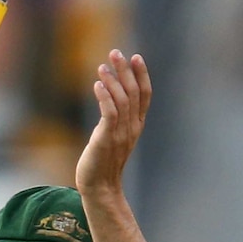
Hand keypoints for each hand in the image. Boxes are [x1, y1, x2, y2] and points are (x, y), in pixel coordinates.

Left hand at [75, 50, 151, 197]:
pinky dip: (105, 97)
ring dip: (112, 81)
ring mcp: (120, 134)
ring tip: (102, 67)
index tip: (135, 57)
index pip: (145, 95)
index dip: (142, 75)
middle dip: (125, 71)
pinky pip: (109, 114)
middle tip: (115, 53)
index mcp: (136, 125)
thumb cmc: (103, 162)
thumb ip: (115, 118)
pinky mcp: (106, 140)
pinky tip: (98, 85)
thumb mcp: (113, 136)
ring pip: (122, 101)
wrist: (99, 188)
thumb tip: (108, 96)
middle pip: (133, 93)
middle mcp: (131, 128)